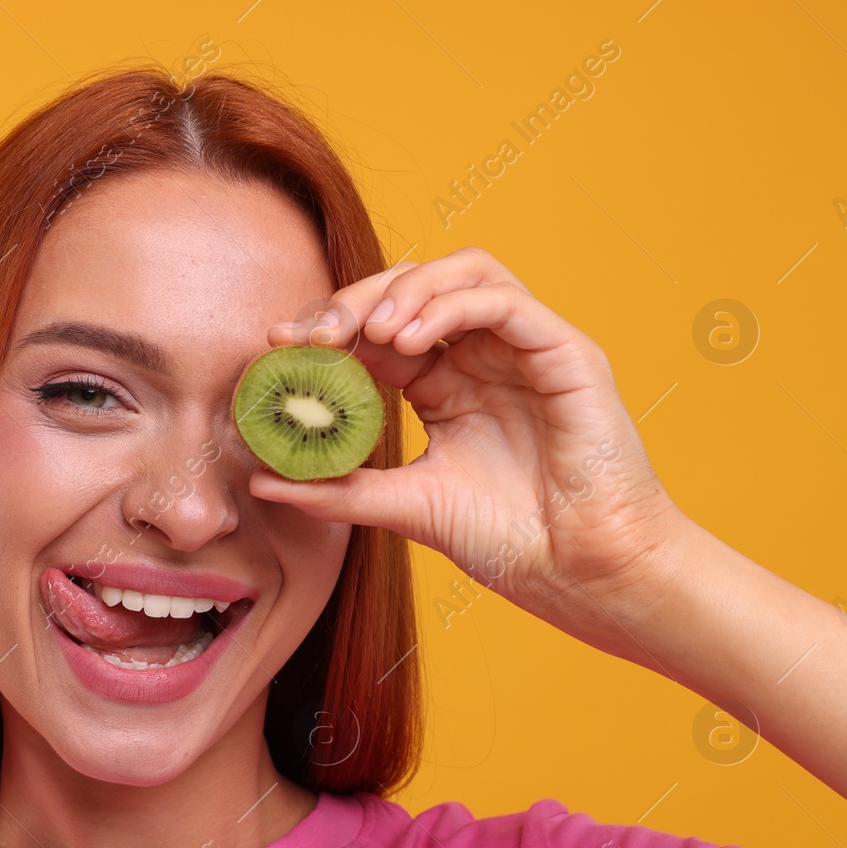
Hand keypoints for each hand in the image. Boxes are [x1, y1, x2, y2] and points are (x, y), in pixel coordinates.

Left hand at [253, 247, 690, 645]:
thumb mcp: (406, 506)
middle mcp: (483, 356)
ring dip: (404, 291)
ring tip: (367, 333)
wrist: (585, 575)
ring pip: (461, 272)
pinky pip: (502, 299)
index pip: (380, 330)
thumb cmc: (511, 542)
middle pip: (413, 289)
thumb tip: (261, 482)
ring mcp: (524, 348)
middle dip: (355, 302)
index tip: (278, 347)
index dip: (329, 328)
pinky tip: (408, 341)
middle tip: (311, 334)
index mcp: (446, 386)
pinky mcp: (563, 350)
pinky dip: (449, 305)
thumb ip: (338, 489)